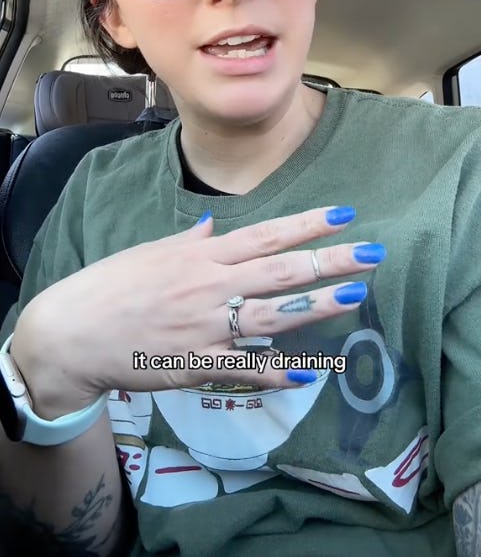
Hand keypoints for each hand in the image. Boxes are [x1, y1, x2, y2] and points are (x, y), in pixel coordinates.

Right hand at [12, 207, 384, 412]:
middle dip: (329, 260)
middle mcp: (210, 286)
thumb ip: (189, 242)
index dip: (306, 224)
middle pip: (280, 272)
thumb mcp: (149, 252)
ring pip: (272, 316)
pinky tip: (309, 372)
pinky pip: (245, 369)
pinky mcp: (197, 365)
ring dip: (318, 307)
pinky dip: (277, 371)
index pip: (264, 235)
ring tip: (355, 296)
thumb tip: (214, 227)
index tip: (343, 215)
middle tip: (371, 253)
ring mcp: (206, 328)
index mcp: (199, 255)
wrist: (72, 333)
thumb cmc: (108, 286)